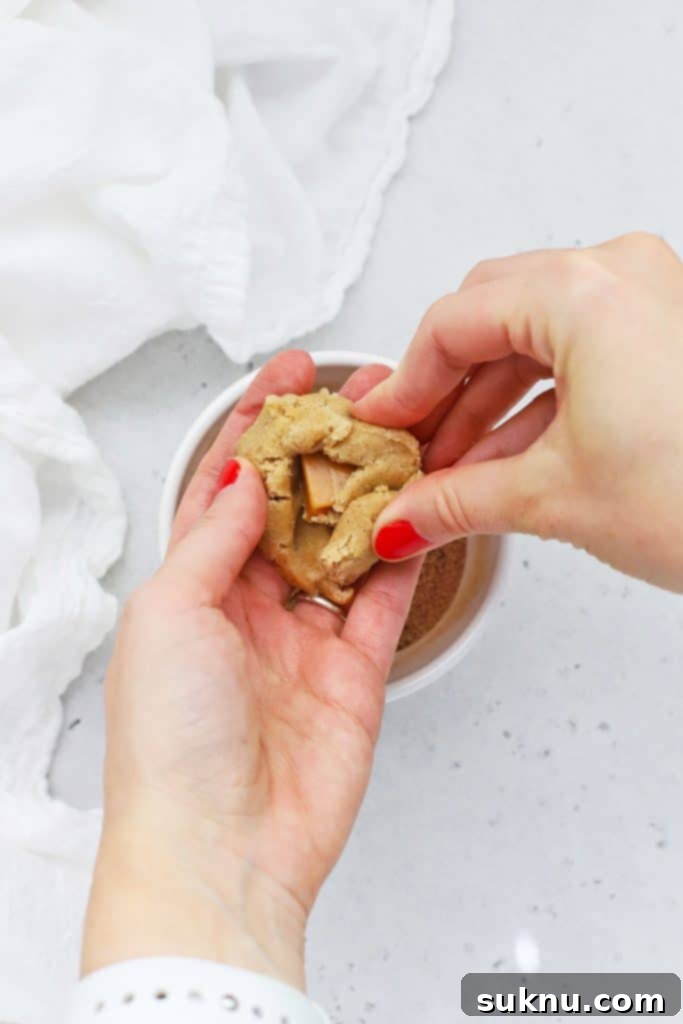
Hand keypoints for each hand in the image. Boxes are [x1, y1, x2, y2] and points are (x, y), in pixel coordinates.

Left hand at [83, 352, 420, 989]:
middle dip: (322, 453)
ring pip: (344, 549)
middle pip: (292, 511)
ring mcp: (301, 642)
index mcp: (188, 592)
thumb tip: (244, 478)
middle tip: (360, 401)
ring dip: (368, 497)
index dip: (254, 428)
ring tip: (400, 443)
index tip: (288, 378)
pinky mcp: (352, 676)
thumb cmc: (169, 743)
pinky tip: (417, 516)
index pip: (224, 490)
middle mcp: (245, 612)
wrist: (221, 850)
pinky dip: (401, 559)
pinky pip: (382, 603)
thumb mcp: (168, 613)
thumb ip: (213, 539)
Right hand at [355, 233, 682, 591]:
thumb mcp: (556, 499)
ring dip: (488, 401)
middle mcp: (622, 275)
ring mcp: (654, 298)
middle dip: (445, 386)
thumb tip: (403, 518)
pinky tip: (506, 458)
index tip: (381, 425)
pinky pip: (582, 351)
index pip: (453, 322)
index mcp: (585, 292)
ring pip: (536, 334)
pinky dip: (538, 401)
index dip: (404, 383)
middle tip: (413, 443)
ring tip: (454, 467)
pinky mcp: (671, 334)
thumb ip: (458, 502)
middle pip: (491, 315)